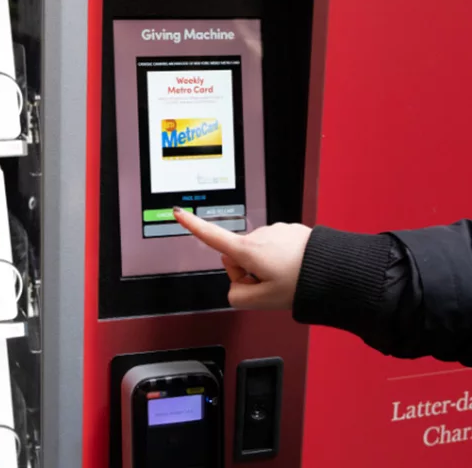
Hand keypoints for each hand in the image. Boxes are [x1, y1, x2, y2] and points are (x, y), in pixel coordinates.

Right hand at [173, 208, 310, 309]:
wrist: (336, 271)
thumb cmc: (302, 283)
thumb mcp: (261, 302)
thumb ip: (237, 296)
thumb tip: (236, 287)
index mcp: (248, 251)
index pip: (212, 236)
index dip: (192, 225)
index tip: (179, 213)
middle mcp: (259, 236)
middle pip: (237, 255)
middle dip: (246, 270)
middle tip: (267, 285)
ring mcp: (275, 231)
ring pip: (258, 252)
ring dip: (266, 265)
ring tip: (287, 277)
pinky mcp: (290, 231)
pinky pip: (275, 247)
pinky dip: (281, 258)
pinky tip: (295, 268)